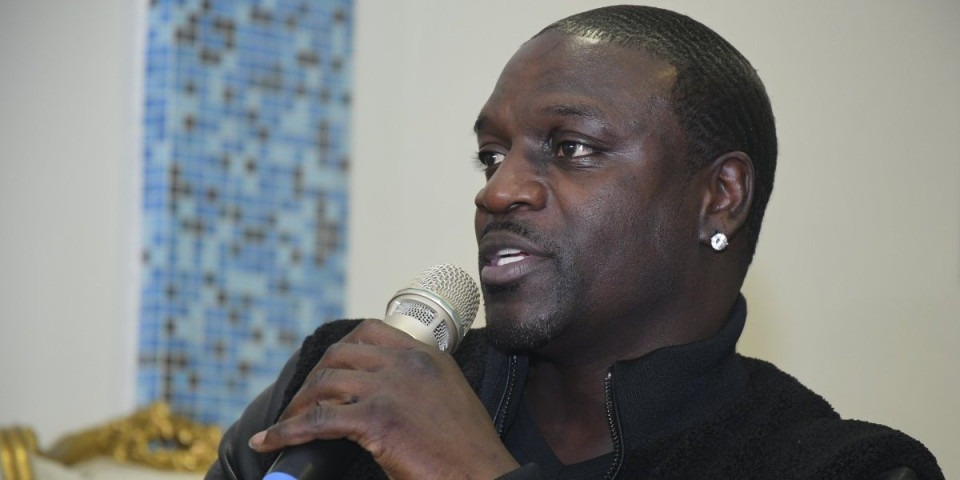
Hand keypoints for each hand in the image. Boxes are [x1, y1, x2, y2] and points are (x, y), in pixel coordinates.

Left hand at [248, 319, 519, 479]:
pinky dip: (287, 431)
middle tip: (302, 405)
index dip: (341, 350)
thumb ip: (419, 385)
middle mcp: (408, 363)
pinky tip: (271, 441)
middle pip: (340, 355)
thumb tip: (381, 395)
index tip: (328, 370)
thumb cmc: (468, 452)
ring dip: (298, 406)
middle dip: (314, 379)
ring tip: (286, 425)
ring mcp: (391, 388)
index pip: (371, 332)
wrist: (484, 476)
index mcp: (427, 355)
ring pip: (325, 384)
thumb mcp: (450, 399)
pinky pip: (317, 420)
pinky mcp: (377, 419)